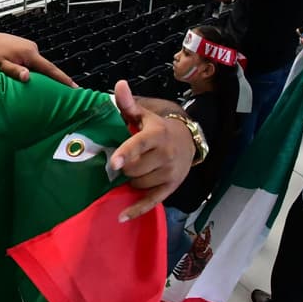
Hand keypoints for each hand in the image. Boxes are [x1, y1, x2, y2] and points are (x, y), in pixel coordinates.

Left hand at [0, 30, 76, 86]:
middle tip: (65, 94)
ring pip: (38, 65)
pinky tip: (31, 78)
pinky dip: (34, 70)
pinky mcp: (23, 47)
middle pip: (46, 67)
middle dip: (54, 79)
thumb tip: (27, 76)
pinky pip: (32, 61)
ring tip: (48, 89)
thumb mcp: (0, 65)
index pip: (50, 68)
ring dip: (41, 75)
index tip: (75, 87)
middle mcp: (31, 47)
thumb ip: (14, 70)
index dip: (63, 79)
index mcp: (29, 52)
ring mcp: (27, 46)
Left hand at [109, 81, 193, 221]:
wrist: (189, 141)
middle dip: (123, 166)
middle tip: (124, 159)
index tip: (114, 162)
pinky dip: (136, 209)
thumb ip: (128, 104)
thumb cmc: (157, 128)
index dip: (126, 153)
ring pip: (137, 183)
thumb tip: (118, 85)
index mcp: (156, 135)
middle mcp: (165, 155)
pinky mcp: (171, 188)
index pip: (138, 144)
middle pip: (132, 169)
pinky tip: (121, 217)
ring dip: (131, 178)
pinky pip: (151, 202)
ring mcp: (169, 173)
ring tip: (136, 167)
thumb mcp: (143, 115)